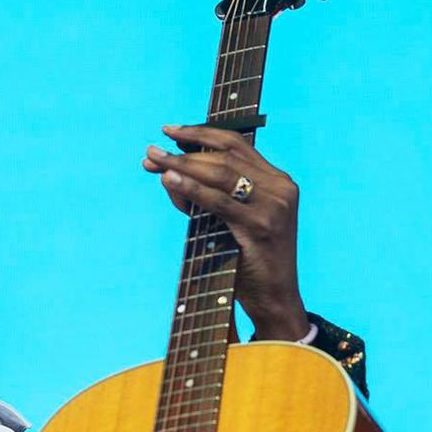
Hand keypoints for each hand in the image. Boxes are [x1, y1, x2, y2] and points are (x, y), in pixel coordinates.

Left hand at [143, 123, 308, 339]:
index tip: (170, 130)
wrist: (274, 300)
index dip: (201, 132)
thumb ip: (203, 198)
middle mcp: (280, 188)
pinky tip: (169, 179)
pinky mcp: (261, 225)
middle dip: (184, 151)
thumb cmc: (249, 264)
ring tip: (154, 161)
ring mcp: (274, 206)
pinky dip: (191, 188)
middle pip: (225, 156)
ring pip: (221, 173)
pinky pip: (219, 200)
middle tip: (152, 152)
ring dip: (182, 164)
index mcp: (278, 181)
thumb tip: (166, 174)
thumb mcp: (226, 222)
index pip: (236, 144)